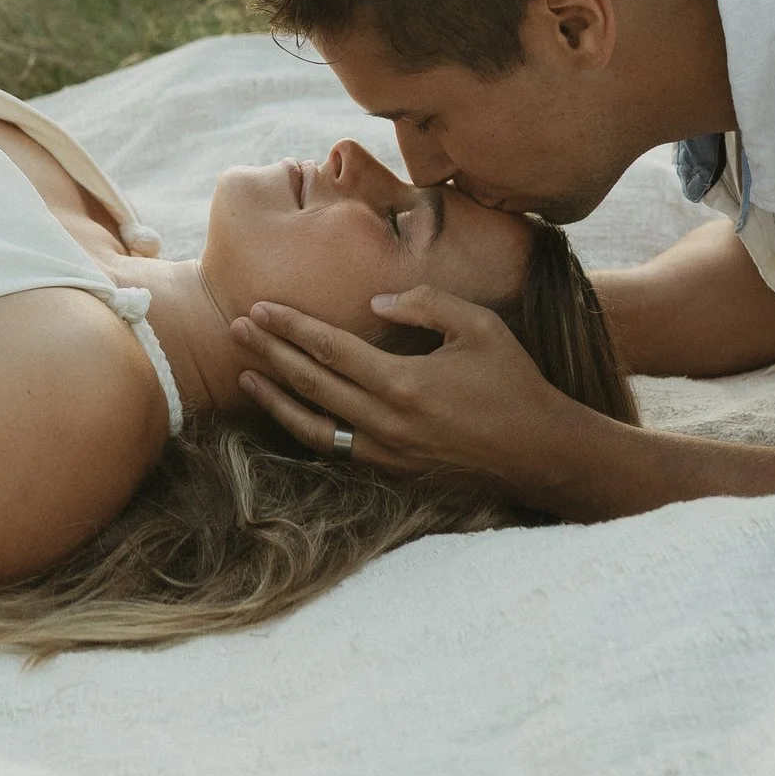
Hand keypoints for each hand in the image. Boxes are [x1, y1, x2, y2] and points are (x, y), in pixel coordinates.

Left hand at [232, 287, 600, 498]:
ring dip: (276, 400)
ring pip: (314, 427)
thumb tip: (373, 303)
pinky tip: (290, 414)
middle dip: (269, 355)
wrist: (539, 451)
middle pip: (312, 384)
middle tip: (235, 329)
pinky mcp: (393, 472)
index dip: (290, 328)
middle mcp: (387, 423)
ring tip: (247, 377)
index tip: (260, 309)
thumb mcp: (479, 325)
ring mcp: (387, 453)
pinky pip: (337, 451)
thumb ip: (425, 303)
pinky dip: (307, 431)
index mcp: (404, 383)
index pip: (331, 349)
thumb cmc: (513, 381)